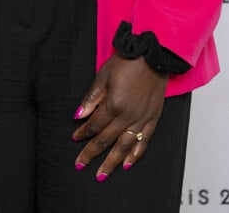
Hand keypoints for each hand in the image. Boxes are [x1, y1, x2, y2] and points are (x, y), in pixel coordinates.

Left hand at [72, 54, 167, 180]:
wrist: (153, 54)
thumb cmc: (129, 61)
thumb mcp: (103, 75)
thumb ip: (91, 98)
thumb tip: (79, 115)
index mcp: (114, 104)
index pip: (95, 124)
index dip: (83, 132)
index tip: (75, 138)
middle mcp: (128, 115)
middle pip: (106, 139)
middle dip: (91, 153)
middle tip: (80, 165)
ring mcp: (142, 118)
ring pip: (124, 146)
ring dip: (111, 161)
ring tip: (101, 174)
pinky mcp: (153, 118)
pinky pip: (144, 141)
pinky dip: (135, 154)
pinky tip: (127, 164)